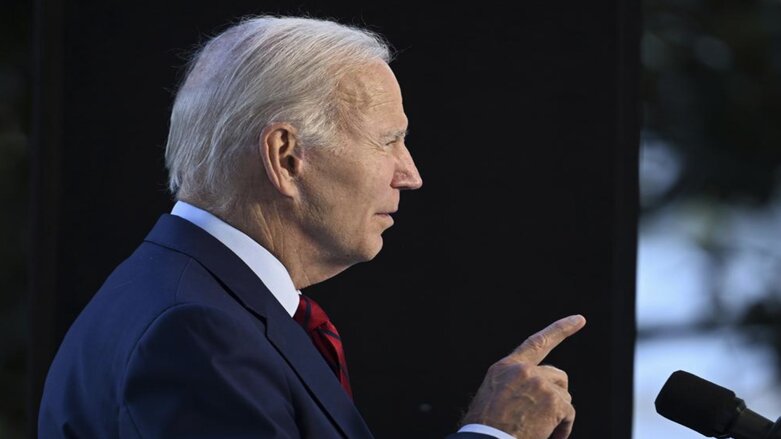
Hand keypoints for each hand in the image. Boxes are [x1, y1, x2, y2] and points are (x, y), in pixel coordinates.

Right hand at [461, 315, 585, 438]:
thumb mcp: (493, 396)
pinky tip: (549, 436)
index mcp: (506, 367)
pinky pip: (568, 413)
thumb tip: (537, 392)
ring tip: (539, 428)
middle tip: (545, 416)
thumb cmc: (487, 426)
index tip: (579, 320)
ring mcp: (539, 383)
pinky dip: (562, 428)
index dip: (560, 329)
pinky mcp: (553, 400)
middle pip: (557, 376)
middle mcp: (524, 370)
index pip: (537, 342)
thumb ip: (515, 385)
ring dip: (557, 413)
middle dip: (556, 395)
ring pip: (564, 396)